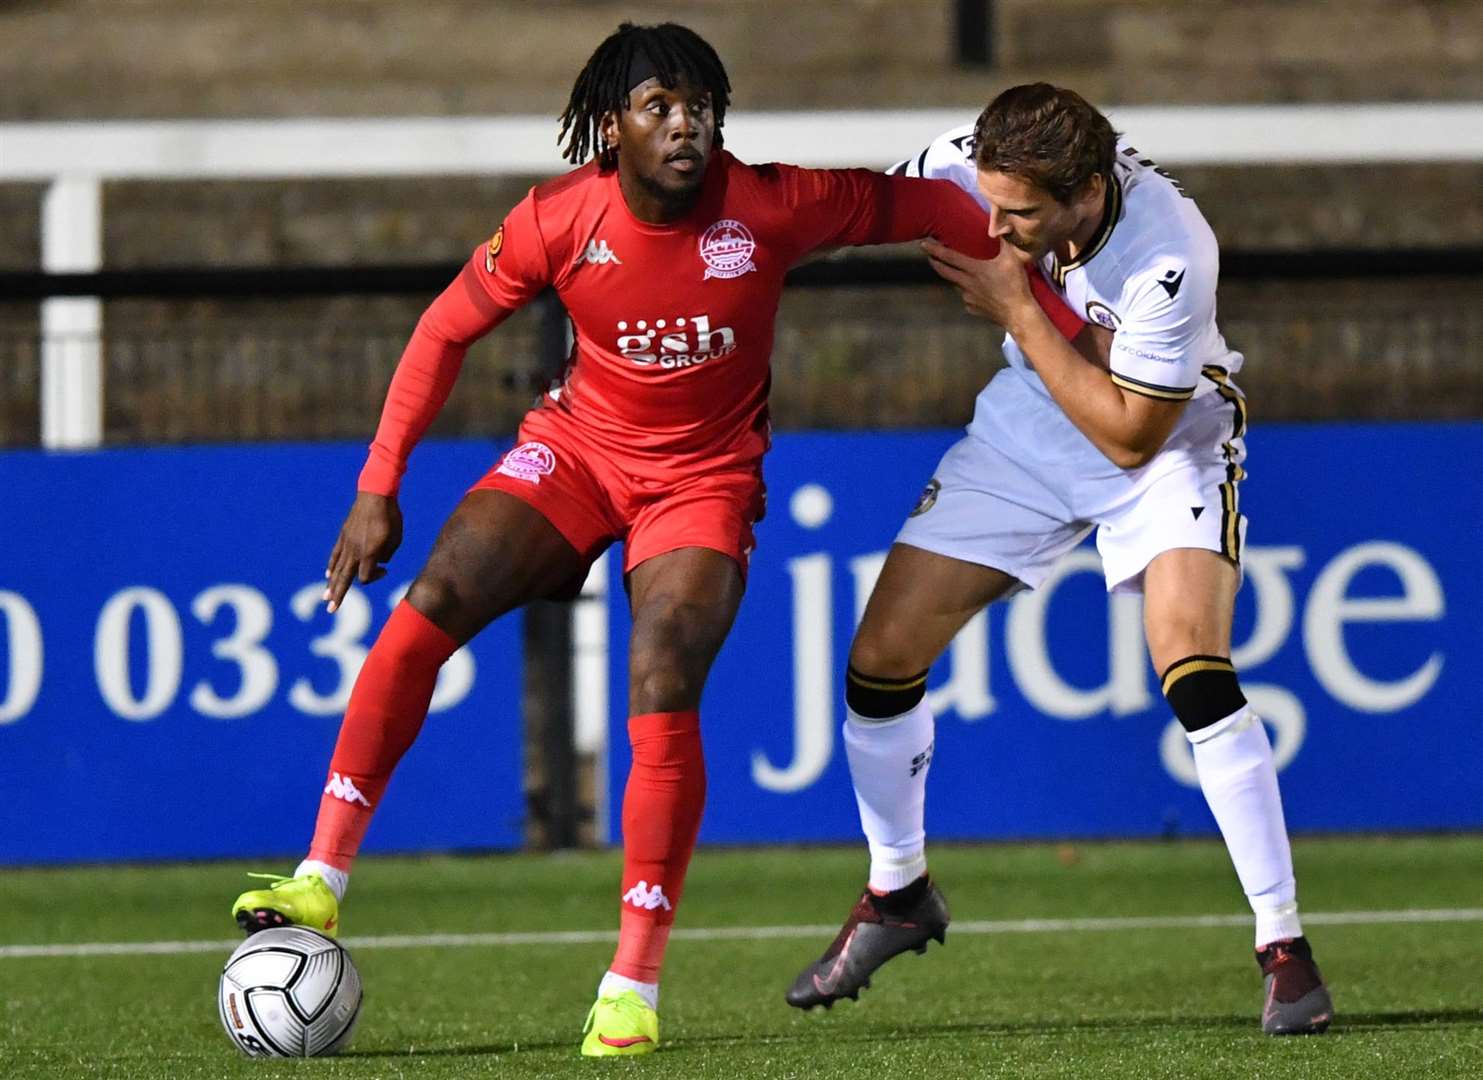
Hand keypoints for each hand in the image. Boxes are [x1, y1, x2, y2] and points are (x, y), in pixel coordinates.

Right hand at [323, 492, 402, 612]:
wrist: (376, 493)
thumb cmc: (391, 516)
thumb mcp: (396, 537)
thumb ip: (387, 554)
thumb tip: (379, 561)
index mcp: (369, 553)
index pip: (366, 577)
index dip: (376, 578)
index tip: (385, 570)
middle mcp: (355, 550)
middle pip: (344, 578)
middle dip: (338, 595)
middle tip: (330, 610)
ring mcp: (346, 542)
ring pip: (337, 568)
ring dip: (332, 583)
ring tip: (326, 596)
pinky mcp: (343, 535)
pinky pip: (335, 554)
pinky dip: (332, 565)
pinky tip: (328, 573)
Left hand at [922, 237, 1038, 331]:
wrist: (1017, 313)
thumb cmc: (1015, 285)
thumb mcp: (1013, 259)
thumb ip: (1005, 241)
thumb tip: (1004, 225)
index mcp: (974, 270)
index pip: (949, 257)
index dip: (935, 250)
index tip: (923, 244)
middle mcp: (966, 284)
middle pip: (945, 272)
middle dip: (935, 263)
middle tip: (929, 257)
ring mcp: (968, 298)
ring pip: (956, 285)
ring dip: (954, 277)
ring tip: (957, 271)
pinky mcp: (972, 308)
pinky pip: (966, 298)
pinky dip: (968, 292)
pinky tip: (976, 290)